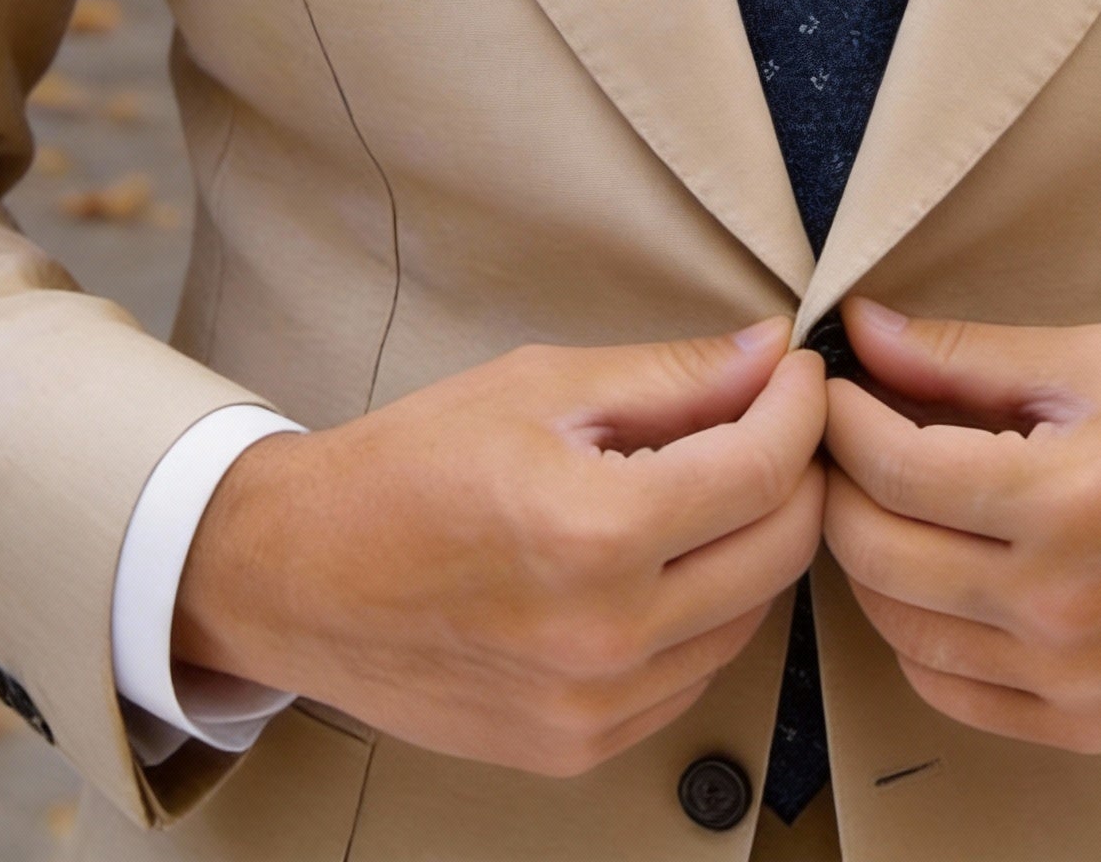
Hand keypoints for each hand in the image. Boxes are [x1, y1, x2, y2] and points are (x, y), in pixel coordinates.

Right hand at [175, 319, 825, 775]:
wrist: (299, 576)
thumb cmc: (406, 469)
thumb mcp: (540, 387)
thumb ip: (672, 375)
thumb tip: (769, 354)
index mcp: (595, 532)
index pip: (764, 468)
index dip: (801, 407)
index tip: (800, 374)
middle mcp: (606, 635)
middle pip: (780, 549)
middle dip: (797, 471)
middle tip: (772, 421)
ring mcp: (594, 706)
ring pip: (751, 618)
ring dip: (754, 543)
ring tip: (710, 485)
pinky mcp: (579, 746)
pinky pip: (696, 674)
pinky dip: (706, 611)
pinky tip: (664, 559)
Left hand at [821, 299, 1100, 753]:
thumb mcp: (1092, 363)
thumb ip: (965, 355)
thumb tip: (863, 331)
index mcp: (1064, 500)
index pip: (892, 469)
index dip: (841, 419)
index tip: (834, 389)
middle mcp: (1062, 605)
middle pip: (877, 553)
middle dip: (839, 485)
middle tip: (846, 441)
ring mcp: (1073, 677)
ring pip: (899, 629)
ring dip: (870, 560)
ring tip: (888, 502)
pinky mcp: (1087, 723)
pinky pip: (949, 691)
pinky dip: (917, 635)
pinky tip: (932, 577)